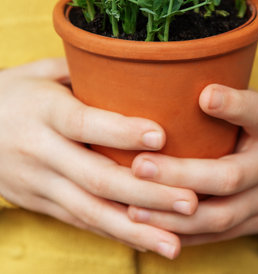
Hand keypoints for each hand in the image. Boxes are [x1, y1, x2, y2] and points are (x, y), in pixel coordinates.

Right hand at [0, 58, 197, 257]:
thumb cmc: (12, 93)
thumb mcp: (39, 72)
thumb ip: (81, 71)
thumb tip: (130, 65)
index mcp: (43, 111)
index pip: (84, 123)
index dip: (121, 132)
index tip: (161, 137)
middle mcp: (40, 150)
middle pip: (95, 177)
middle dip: (146, 193)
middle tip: (190, 201)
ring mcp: (38, 183)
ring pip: (90, 211)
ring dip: (135, 229)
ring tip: (175, 243)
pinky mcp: (39, 203)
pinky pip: (80, 221)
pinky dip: (113, 233)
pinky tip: (145, 241)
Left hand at [128, 84, 257, 246]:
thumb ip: (229, 100)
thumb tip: (180, 81)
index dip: (233, 104)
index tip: (205, 95)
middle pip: (227, 176)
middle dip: (180, 174)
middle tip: (140, 166)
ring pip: (219, 216)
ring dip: (173, 214)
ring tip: (134, 207)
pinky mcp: (253, 225)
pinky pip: (216, 237)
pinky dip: (183, 234)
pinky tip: (152, 228)